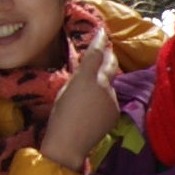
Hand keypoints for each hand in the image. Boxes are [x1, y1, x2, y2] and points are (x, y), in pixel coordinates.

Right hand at [39, 23, 121, 164]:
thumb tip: (87, 73)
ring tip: (88, 95)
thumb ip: (79, 78)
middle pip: (110, 65)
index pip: (95, 54)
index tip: (102, 31)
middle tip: (107, 49)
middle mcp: (103, 85)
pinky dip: (102, 101)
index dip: (99, 40)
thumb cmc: (60, 116)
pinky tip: (91, 111)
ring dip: (102, 85)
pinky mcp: (115, 111)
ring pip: (108, 86)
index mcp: (86, 78)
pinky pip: (109, 101)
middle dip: (109, 56)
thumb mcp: (64, 91)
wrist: (70, 143)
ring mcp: (111, 99)